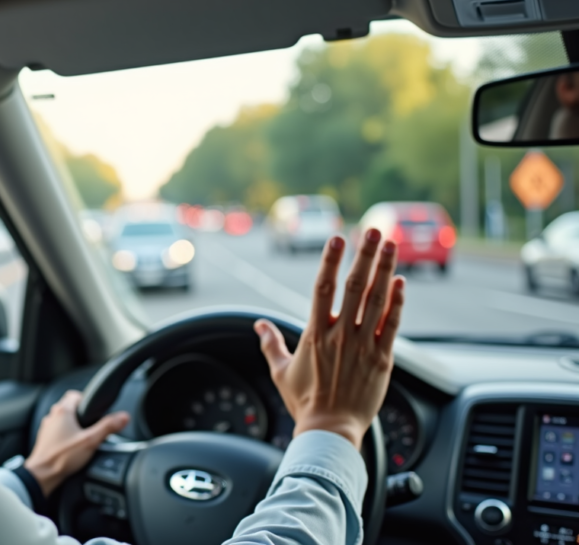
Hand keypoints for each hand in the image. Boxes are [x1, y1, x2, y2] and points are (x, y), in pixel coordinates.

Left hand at [25, 390, 129, 495]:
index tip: (94, 409)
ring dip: (72, 425)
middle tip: (91, 424)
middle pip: (68, 407)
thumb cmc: (61, 458)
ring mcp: (46, 429)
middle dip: (81, 414)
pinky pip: (56, 432)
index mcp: (62, 412)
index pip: (74, 394)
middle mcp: (52, 417)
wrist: (42, 475)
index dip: (86, 400)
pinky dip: (65, 435)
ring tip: (83, 436)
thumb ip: (107, 427)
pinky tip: (72, 446)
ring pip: (62, 420)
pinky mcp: (44, 440)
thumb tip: (123, 417)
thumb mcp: (90, 441)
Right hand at [255, 229, 404, 449]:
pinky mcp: (382, 359)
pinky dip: (397, 303)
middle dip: (365, 255)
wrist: (330, 429)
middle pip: (355, 286)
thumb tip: (259, 324)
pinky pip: (392, 325)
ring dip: (386, 269)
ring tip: (392, 246)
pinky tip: (401, 283)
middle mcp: (340, 334)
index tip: (337, 238)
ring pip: (377, 300)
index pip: (322, 287)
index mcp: (315, 333)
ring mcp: (363, 345)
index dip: (330, 260)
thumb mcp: (280, 371)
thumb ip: (270, 343)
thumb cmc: (304, 402)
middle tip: (374, 230)